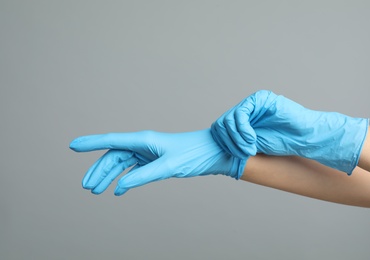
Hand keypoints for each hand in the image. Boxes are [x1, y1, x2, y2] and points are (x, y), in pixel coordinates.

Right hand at [69, 129, 243, 194]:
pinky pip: (134, 170)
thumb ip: (143, 176)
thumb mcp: (168, 166)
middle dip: (98, 170)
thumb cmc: (193, 154)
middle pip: (113, 156)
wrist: (213, 152)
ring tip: (98, 191)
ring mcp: (148, 153)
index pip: (111, 141)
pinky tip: (119, 191)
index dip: (90, 143)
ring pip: (122, 164)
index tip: (73, 145)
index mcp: (143, 140)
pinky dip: (125, 180)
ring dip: (109, 177)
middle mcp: (142, 144)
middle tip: (87, 186)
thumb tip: (120, 186)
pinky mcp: (155, 161)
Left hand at [211, 90, 368, 173]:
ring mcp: (252, 102)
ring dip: (237, 138)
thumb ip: (236, 140)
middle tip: (242, 153)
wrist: (303, 137)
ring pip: (229, 119)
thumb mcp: (251, 144)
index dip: (223, 143)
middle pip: (222, 123)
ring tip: (249, 149)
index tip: (235, 156)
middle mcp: (245, 109)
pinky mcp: (260, 99)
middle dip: (229, 142)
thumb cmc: (281, 142)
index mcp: (241, 120)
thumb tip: (213, 147)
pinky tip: (252, 140)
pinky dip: (243, 130)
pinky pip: (241, 113)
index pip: (220, 128)